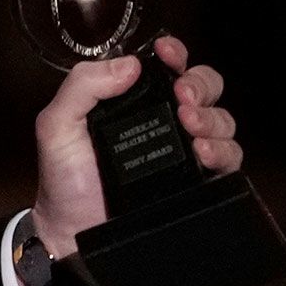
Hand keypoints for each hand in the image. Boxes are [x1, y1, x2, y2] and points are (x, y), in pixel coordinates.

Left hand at [32, 34, 242, 257]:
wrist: (70, 232)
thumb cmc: (63, 180)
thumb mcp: (57, 126)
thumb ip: (82, 87)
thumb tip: (130, 65)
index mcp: (135, 102)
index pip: (167, 66)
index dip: (174, 54)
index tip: (167, 54)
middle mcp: (164, 122)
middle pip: (205, 87)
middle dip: (199, 84)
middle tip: (182, 96)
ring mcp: (183, 151)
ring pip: (221, 119)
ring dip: (211, 117)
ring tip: (189, 125)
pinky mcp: (196, 181)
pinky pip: (228, 158)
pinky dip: (223, 150)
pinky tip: (202, 152)